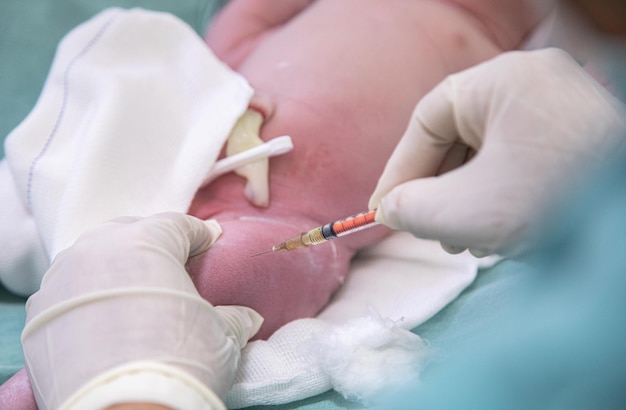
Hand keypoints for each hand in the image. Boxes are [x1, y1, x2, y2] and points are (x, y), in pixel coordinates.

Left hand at [22, 213, 262, 409]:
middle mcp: (98, 249)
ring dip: (114, 267)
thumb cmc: (181, 363)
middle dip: (152, 243)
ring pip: (92, 257)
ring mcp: (63, 278)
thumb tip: (248, 318)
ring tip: (132, 292)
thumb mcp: (222, 336)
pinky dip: (85, 296)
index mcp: (147, 242)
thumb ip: (234, 317)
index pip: (177, 225)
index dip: (198, 234)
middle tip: (170, 266)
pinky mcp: (40, 312)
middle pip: (129, 231)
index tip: (208, 243)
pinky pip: (66, 291)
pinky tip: (101, 318)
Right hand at [369, 48, 625, 256]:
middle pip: (459, 139)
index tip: (383, 210)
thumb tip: (391, 210)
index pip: (428, 121)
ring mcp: (561, 109)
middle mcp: (534, 83)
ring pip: (489, 155)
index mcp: (503, 79)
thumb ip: (412, 208)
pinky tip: (501, 233)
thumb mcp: (465, 210)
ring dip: (468, 201)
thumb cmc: (558, 206)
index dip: (399, 170)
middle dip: (438, 193)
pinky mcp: (579, 138)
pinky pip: (521, 162)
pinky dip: (501, 197)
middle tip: (427, 232)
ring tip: (467, 243)